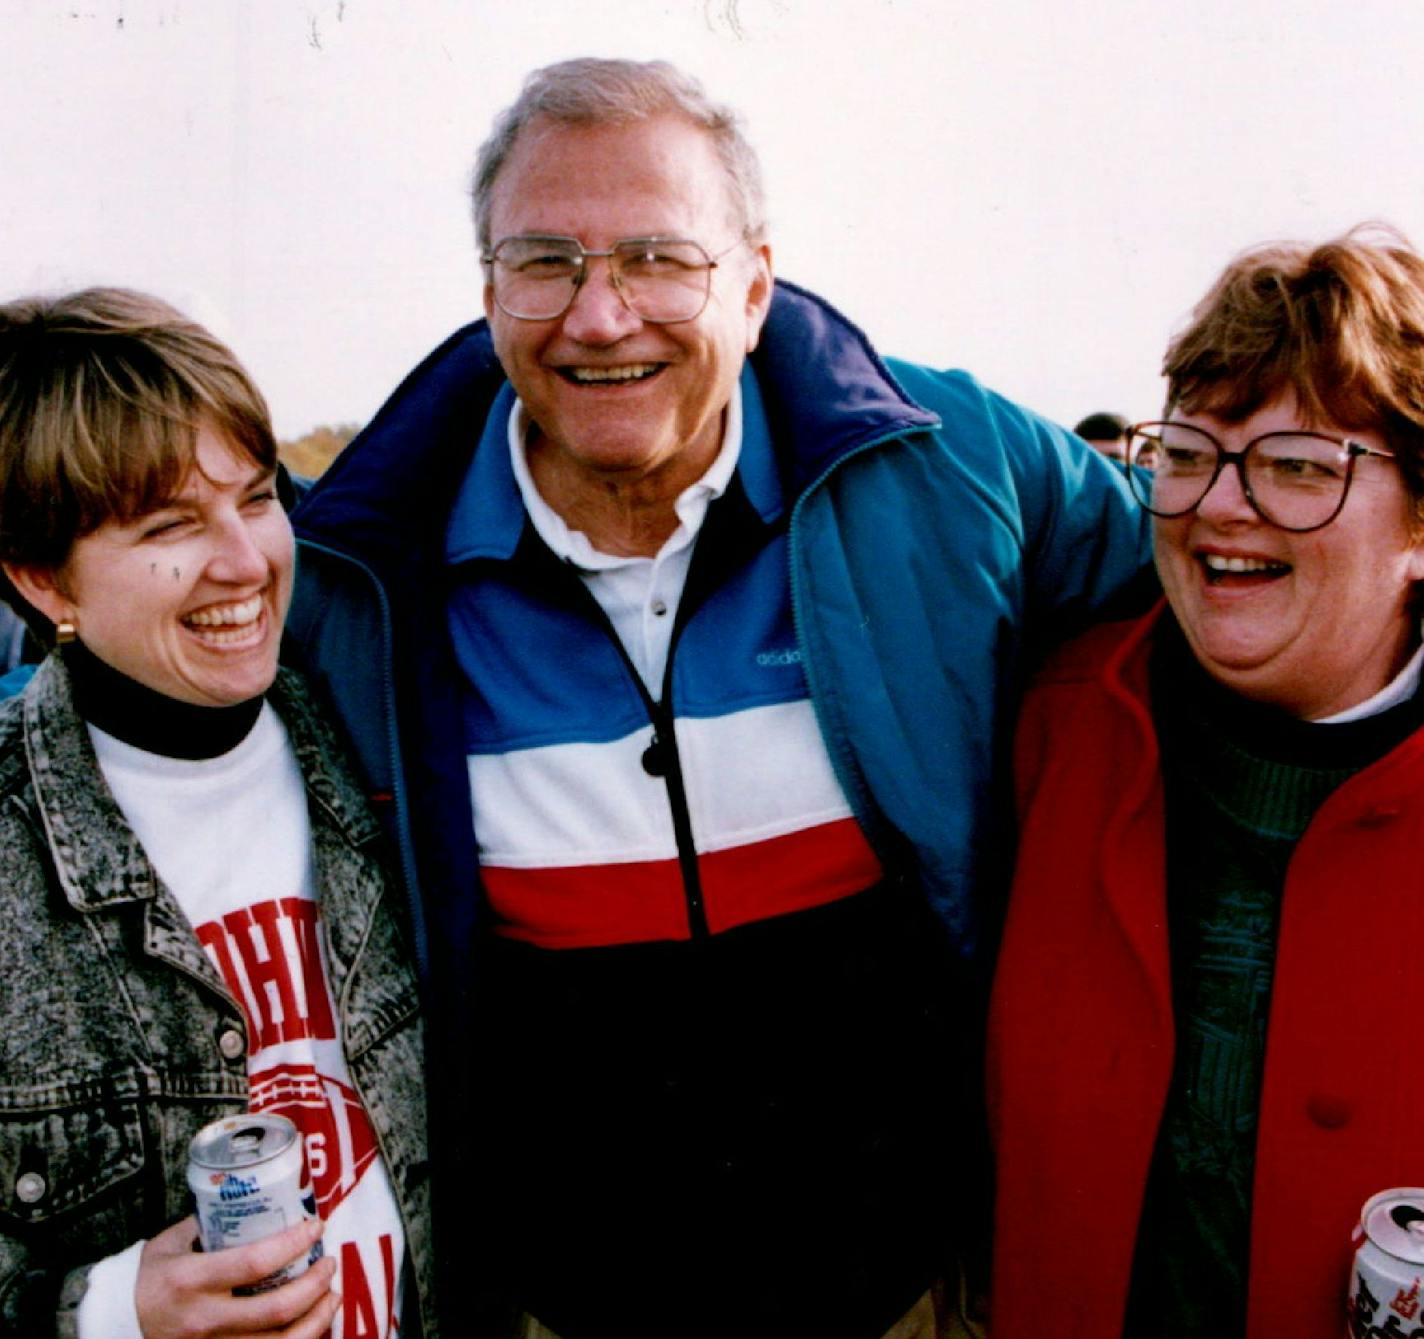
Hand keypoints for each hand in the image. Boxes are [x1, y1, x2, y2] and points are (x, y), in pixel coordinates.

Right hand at [135, 1215, 338, 1338]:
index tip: (316, 1226)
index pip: (255, 1263)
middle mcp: (203, 1320)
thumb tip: (256, 1199)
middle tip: (329, 1263)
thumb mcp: (172, 1244)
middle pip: (276, 1310)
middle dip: (314, 1285)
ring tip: (330, 1297)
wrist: (112, 1326)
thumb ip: (212, 1225)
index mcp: (191, 1281)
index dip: (293, 1244)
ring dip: (315, 1320)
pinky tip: (311, 1326)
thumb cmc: (146, 1279)